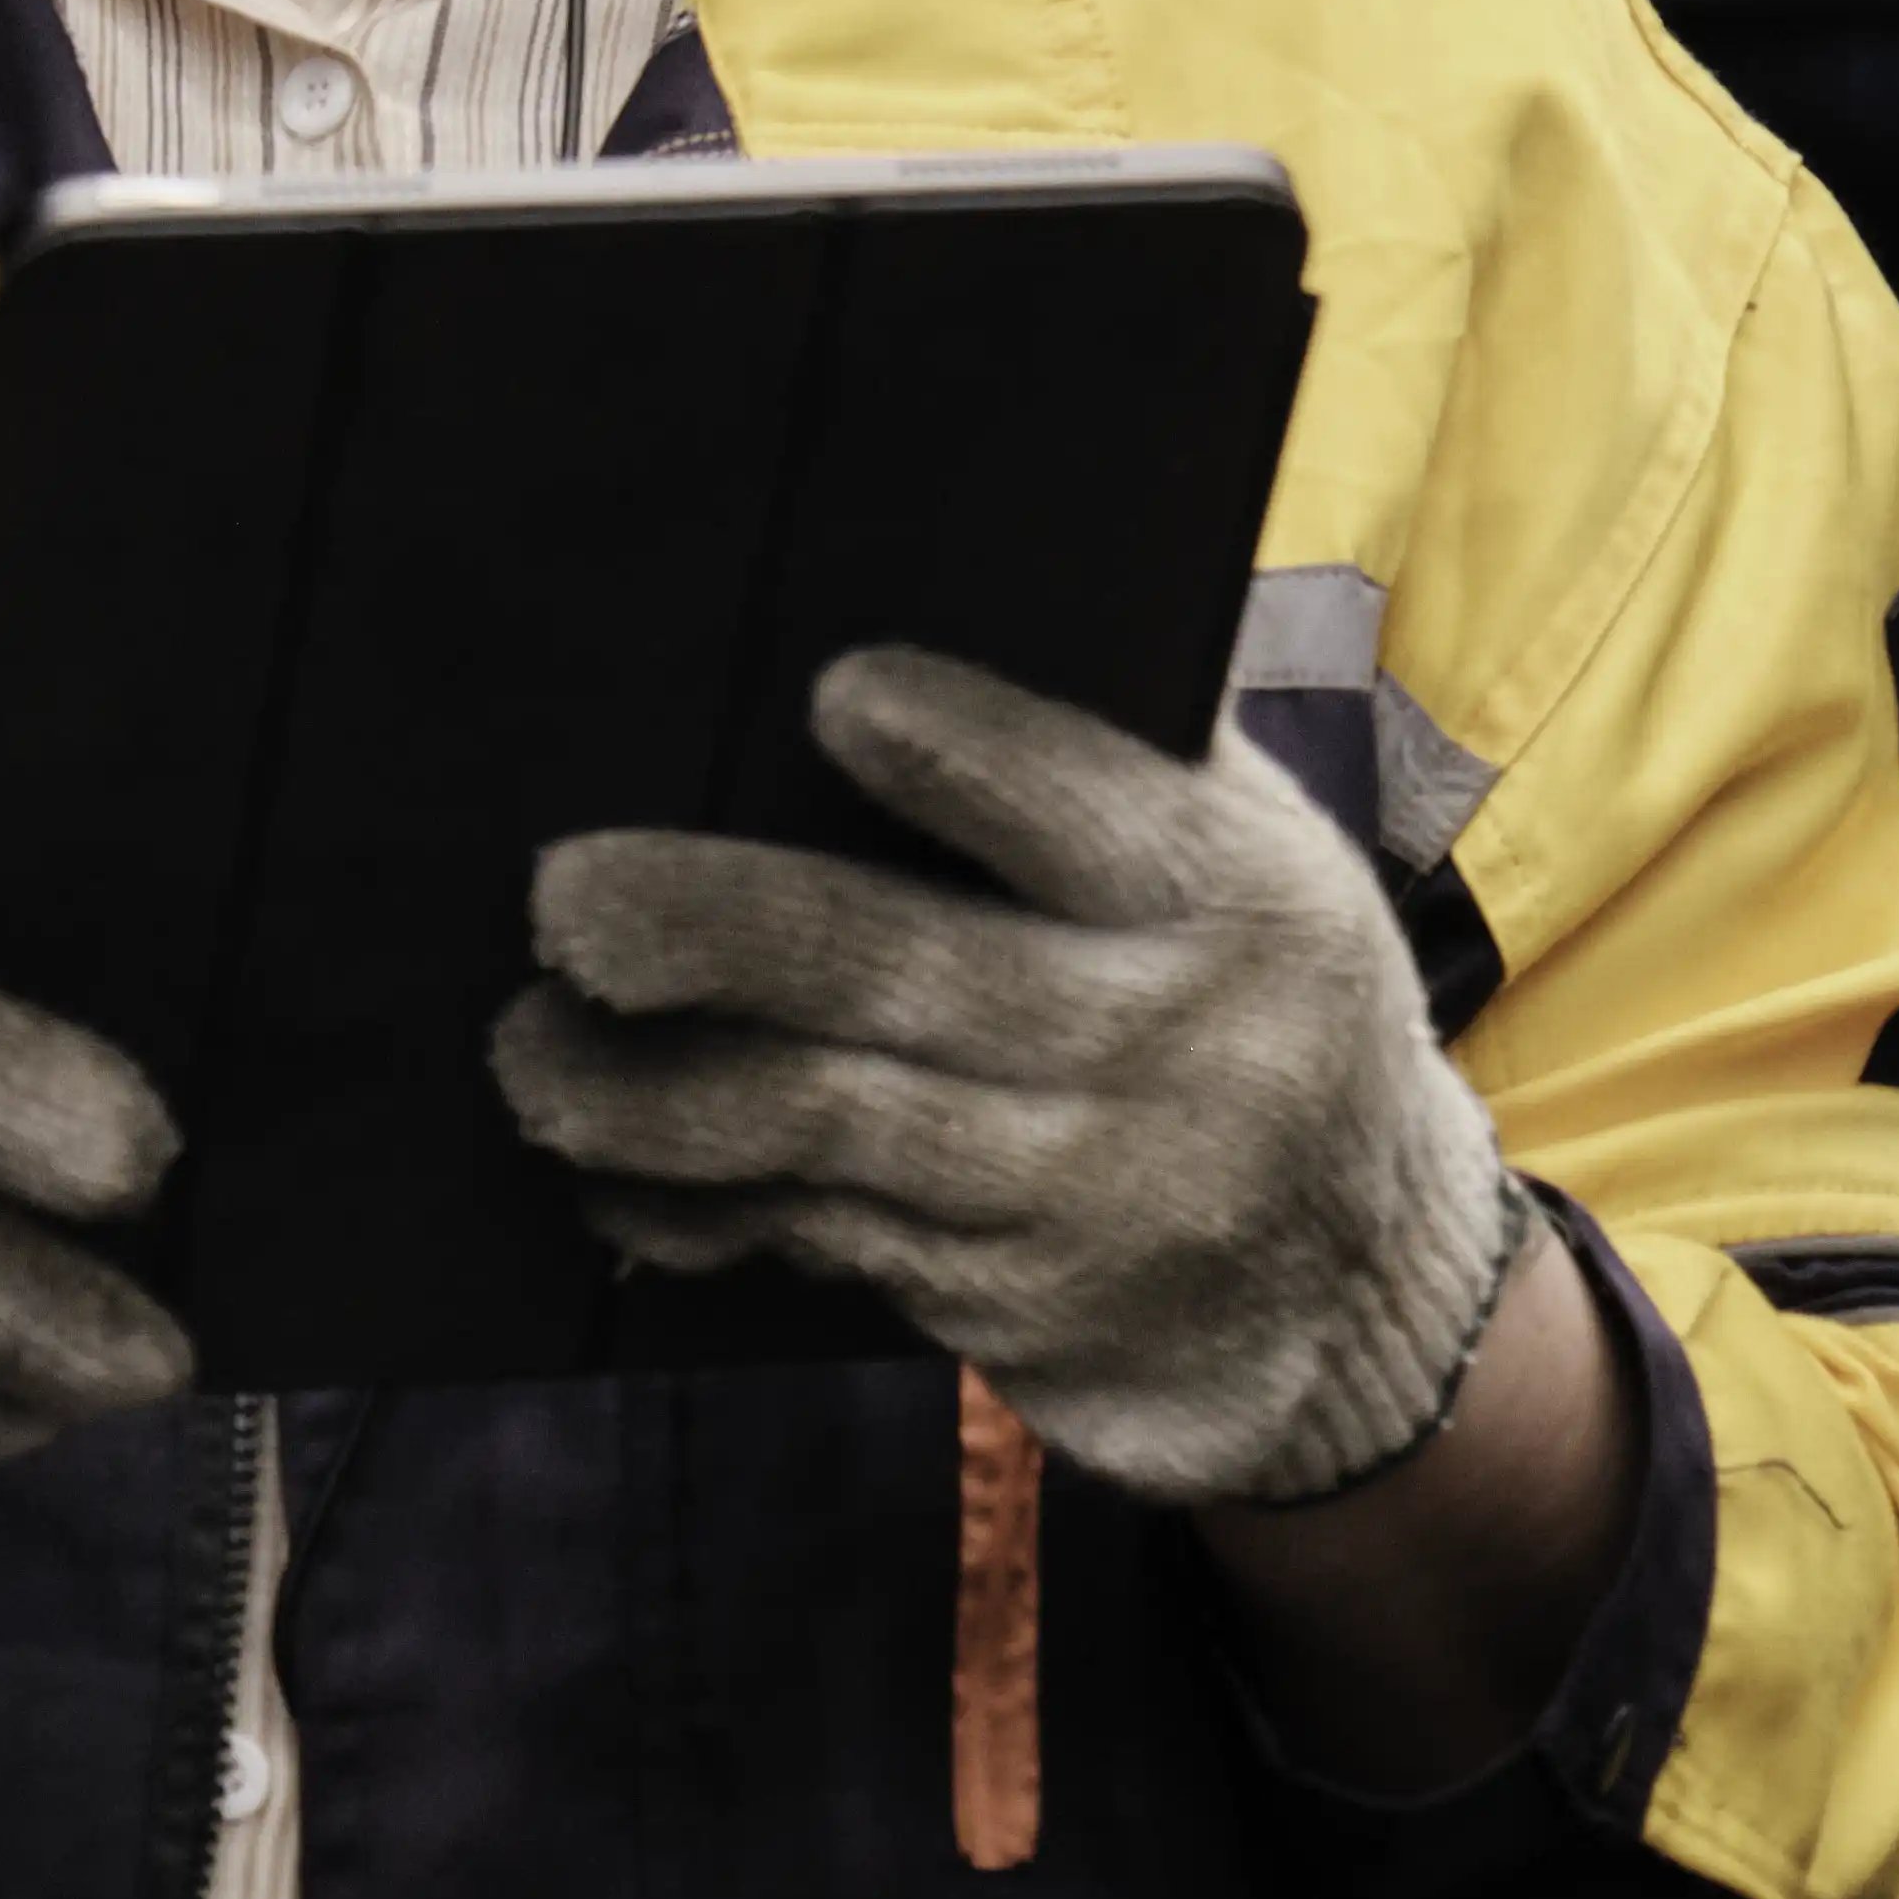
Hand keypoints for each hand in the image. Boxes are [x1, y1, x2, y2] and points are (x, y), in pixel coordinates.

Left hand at [487, 645, 1525, 1508]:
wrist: (1369, 1298)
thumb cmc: (1262, 1004)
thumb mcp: (1258, 867)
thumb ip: (1121, 759)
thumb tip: (937, 589)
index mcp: (1234, 894)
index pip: (1087, 810)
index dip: (963, 753)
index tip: (831, 693)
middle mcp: (1168, 1048)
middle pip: (906, 972)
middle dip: (718, 931)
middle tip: (565, 900)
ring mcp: (1088, 1197)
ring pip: (832, 1130)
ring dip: (656, 1098)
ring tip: (529, 1054)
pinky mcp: (1017, 1309)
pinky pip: (828, 1243)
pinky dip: (703, 1210)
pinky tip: (606, 1178)